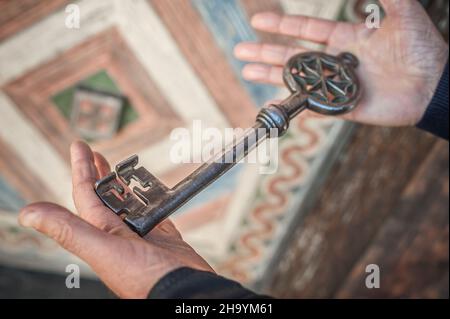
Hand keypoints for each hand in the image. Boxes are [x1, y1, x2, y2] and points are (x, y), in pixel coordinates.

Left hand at [18, 141, 212, 298]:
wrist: (182, 290)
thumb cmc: (144, 277)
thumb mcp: (103, 250)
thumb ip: (70, 230)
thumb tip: (28, 213)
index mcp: (101, 233)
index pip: (86, 194)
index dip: (82, 169)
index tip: (80, 146)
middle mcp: (119, 233)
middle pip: (105, 196)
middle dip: (100, 173)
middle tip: (97, 152)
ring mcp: (142, 234)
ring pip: (130, 202)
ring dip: (125, 184)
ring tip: (122, 167)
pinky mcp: (164, 236)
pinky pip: (156, 211)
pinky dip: (153, 198)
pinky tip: (151, 190)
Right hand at [235, 0, 448, 126]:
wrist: (434, 86)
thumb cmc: (422, 49)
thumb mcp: (402, 13)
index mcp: (345, 39)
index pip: (305, 31)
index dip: (282, 26)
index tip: (258, 22)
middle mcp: (334, 61)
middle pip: (291, 55)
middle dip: (265, 52)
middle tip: (239, 50)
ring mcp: (334, 85)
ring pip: (294, 80)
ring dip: (269, 75)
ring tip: (246, 72)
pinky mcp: (339, 107)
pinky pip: (308, 106)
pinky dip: (289, 105)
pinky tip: (270, 103)